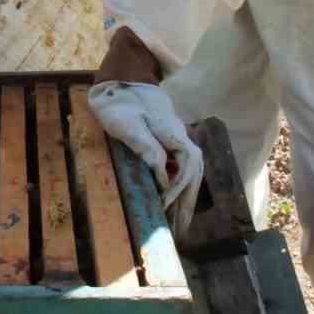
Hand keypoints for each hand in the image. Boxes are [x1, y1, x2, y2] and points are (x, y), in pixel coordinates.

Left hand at [88, 81, 203, 214]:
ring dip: (186, 200)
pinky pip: (183, 169)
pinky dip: (181, 189)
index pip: (187, 166)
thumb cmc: (119, 102)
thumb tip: (164, 177)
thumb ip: (147, 148)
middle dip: (187, 204)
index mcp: (173, 133)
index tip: (163, 206)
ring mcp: (178, 139)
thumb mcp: (127, 124)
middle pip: (195, 175)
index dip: (178, 189)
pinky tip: (175, 204)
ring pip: (192, 173)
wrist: (119, 81)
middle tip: (180, 231)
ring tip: (180, 225)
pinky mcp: (171, 143)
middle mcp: (181, 137)